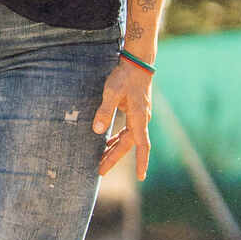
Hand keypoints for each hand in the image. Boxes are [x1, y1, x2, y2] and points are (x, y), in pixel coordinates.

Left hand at [93, 58, 152, 178]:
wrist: (137, 63)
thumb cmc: (124, 76)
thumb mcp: (112, 92)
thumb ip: (105, 111)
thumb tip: (98, 131)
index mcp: (139, 117)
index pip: (142, 145)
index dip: (141, 161)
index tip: (141, 176)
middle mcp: (142, 119)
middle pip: (129, 145)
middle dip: (114, 158)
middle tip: (99, 171)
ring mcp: (139, 116)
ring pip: (127, 139)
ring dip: (114, 150)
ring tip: (100, 162)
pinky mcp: (135, 112)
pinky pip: (126, 131)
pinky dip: (116, 139)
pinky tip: (106, 144)